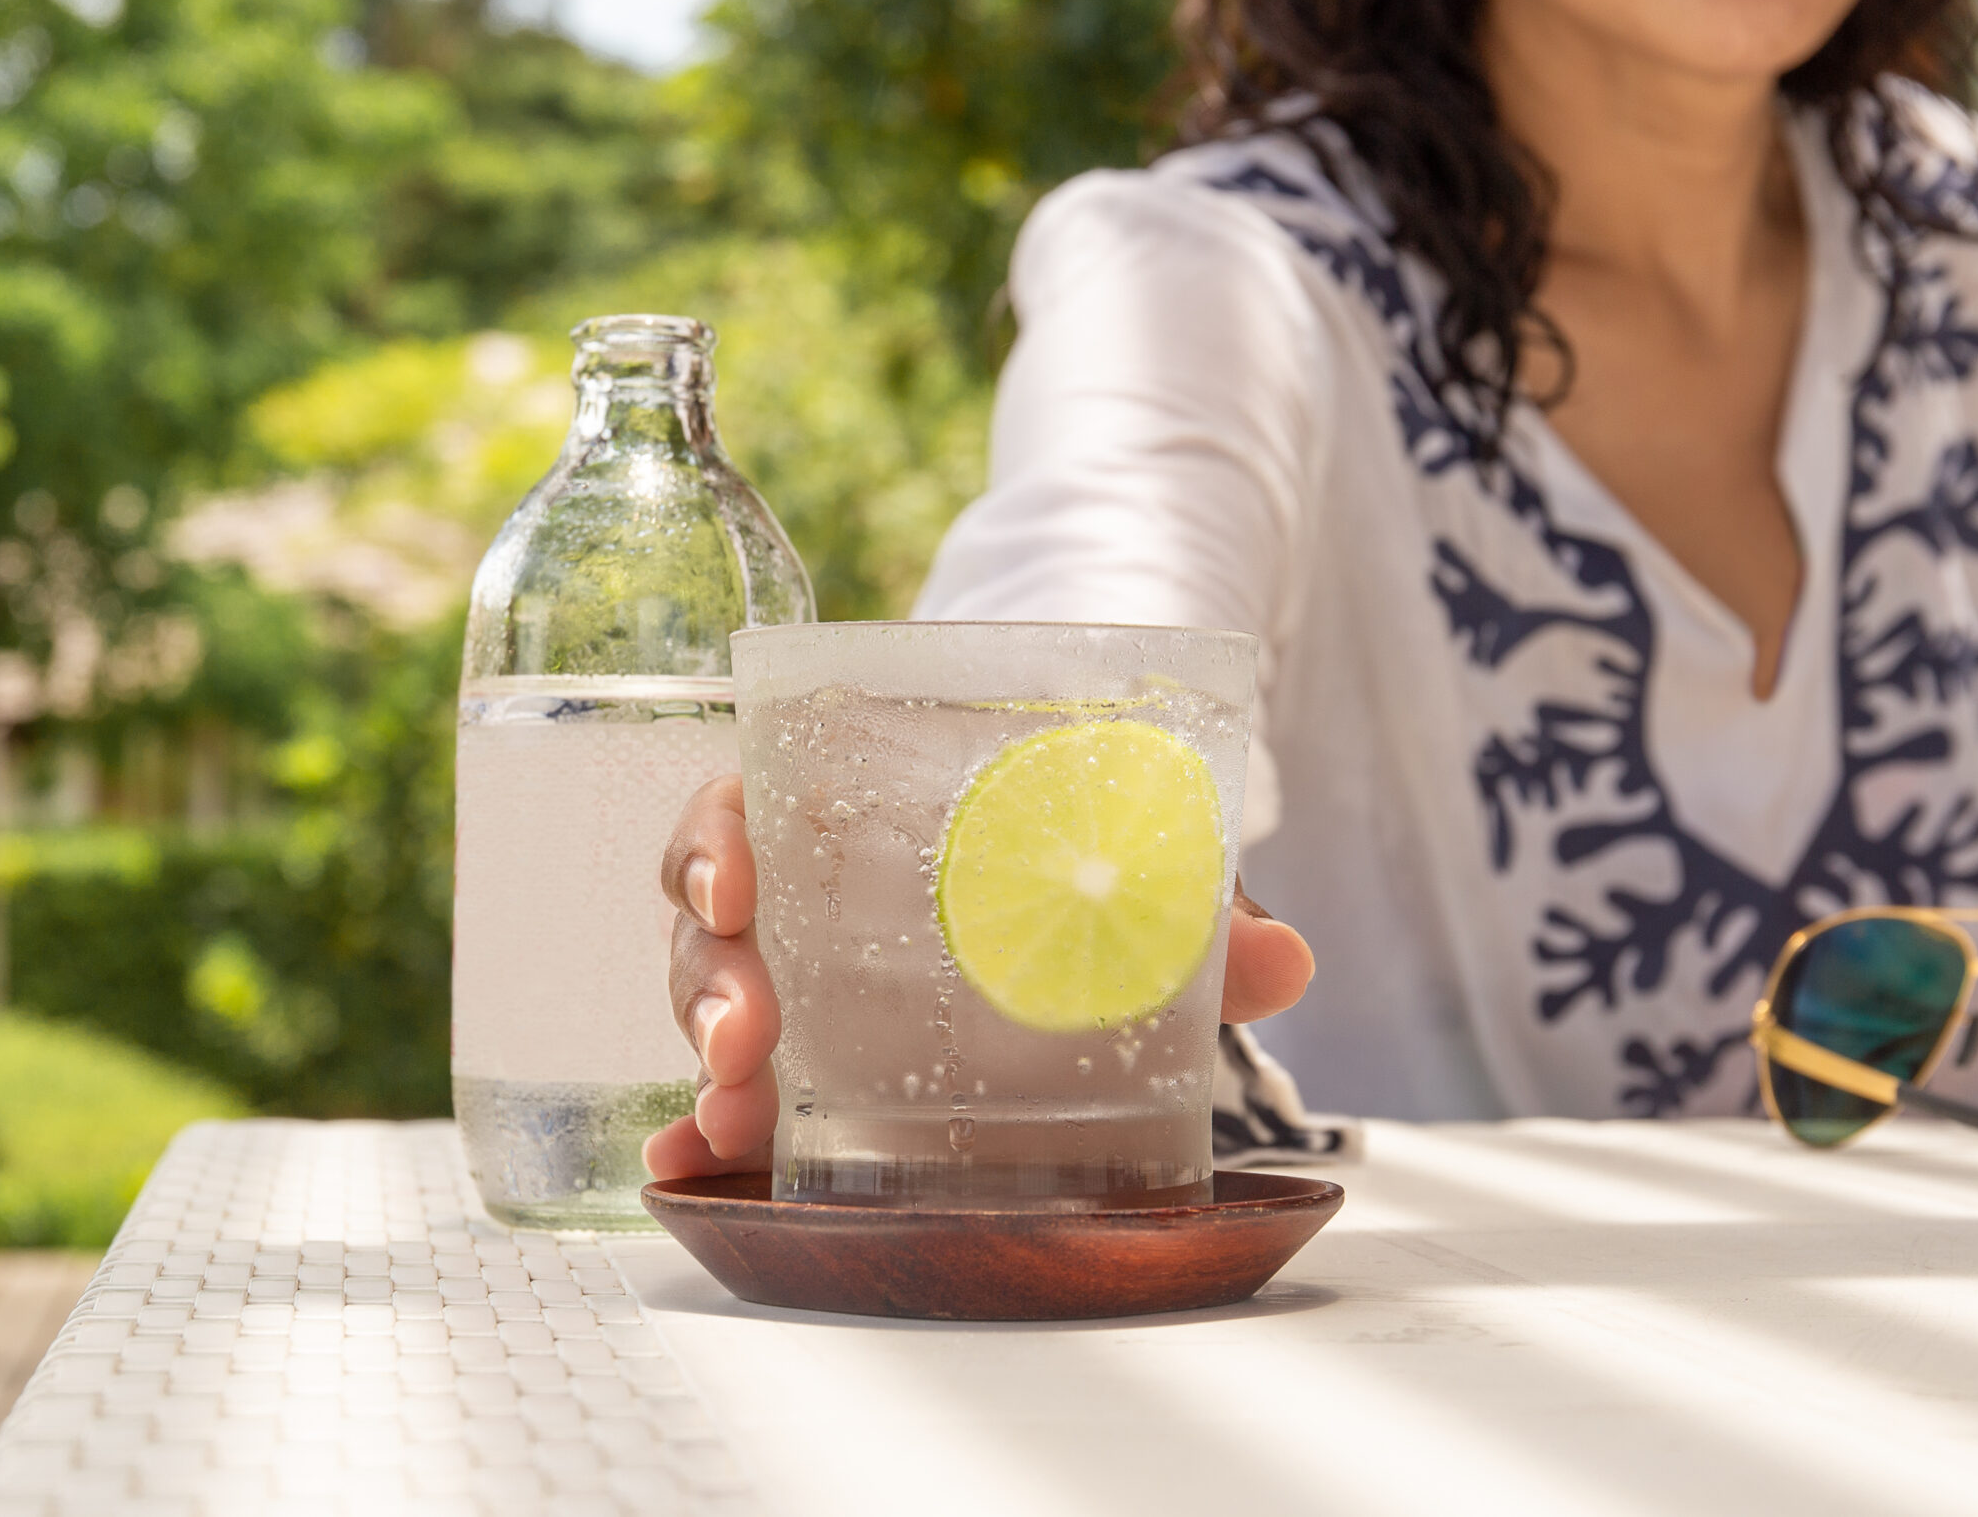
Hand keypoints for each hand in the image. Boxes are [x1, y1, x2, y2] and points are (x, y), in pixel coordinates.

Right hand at [643, 774, 1316, 1179]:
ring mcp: (794, 971)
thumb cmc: (1073, 840)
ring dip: (706, 1060)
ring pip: (712, 1001)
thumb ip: (1199, 908)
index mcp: (845, 801)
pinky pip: (731, 1084)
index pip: (743, 802)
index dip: (716, 841)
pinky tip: (692, 1176)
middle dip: (710, 981)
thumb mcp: (1132, 859)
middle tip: (746, 1039)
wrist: (1083, 865)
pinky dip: (699, 1134)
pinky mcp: (807, 1051)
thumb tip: (1285, 963)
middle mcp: (798, 885)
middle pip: (711, 920)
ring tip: (733, 1122)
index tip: (734, 884)